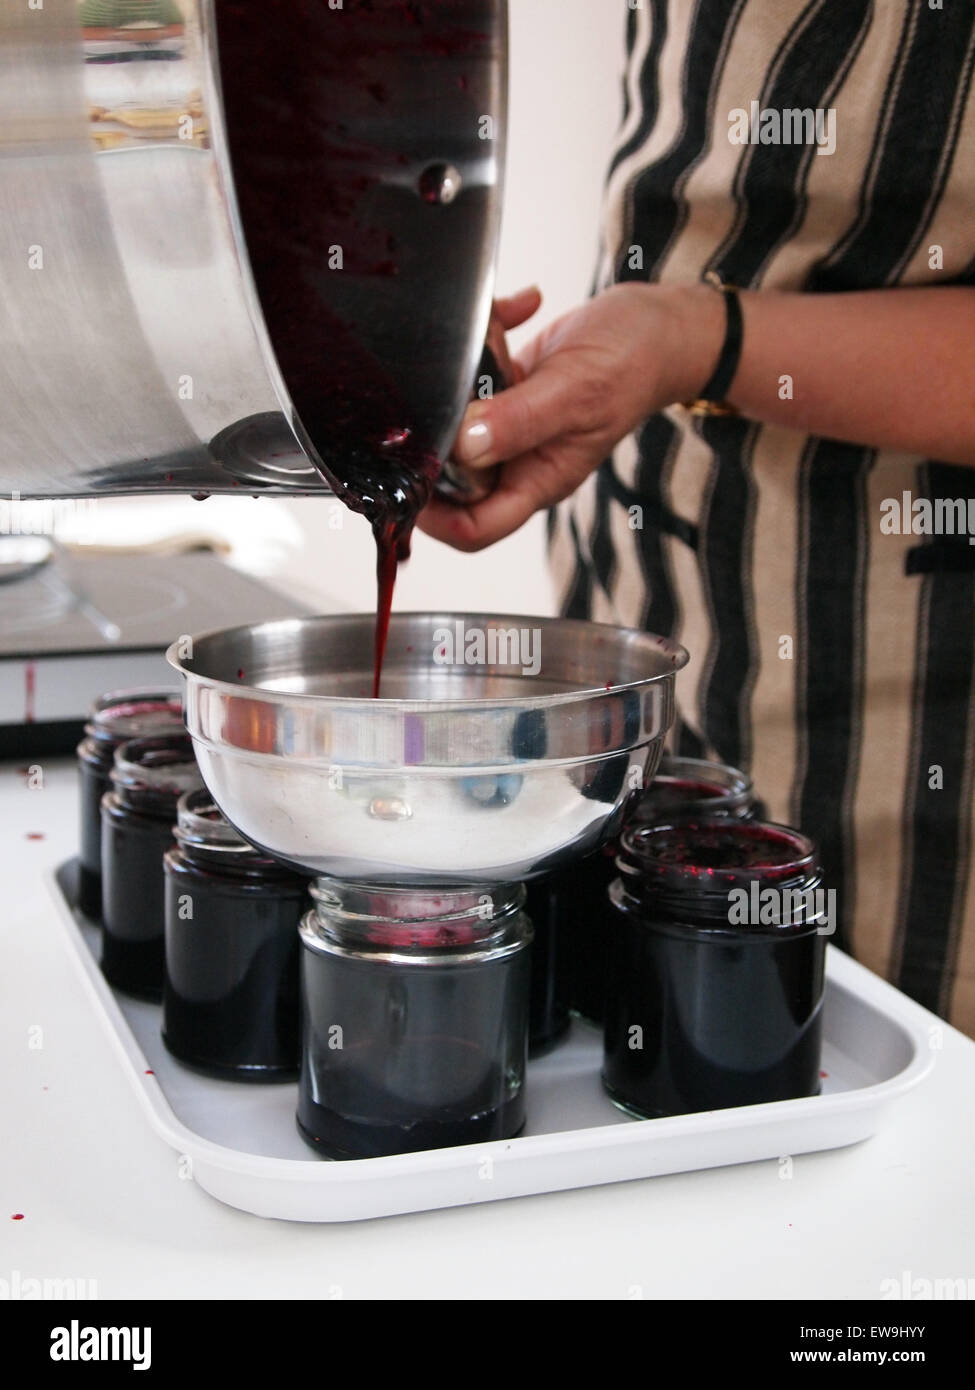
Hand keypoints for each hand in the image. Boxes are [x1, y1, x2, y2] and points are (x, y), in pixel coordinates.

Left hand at [419, 281, 721, 550]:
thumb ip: (519, 422)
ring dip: (463, 373)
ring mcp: (516, 426)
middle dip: (439, 428)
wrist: (666, 325)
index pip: (474, 527)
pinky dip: (487, 337)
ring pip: (460, 418)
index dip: (434, 516)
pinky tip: (513, 312)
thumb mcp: (575, 392)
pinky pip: (478, 375)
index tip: (404, 481)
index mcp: (539, 479)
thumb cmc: (639, 363)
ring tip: (491, 337)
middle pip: (453, 476)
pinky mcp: (514, 390)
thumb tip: (464, 446)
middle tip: (436, 388)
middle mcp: (523, 459)